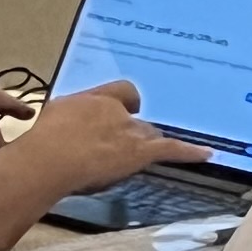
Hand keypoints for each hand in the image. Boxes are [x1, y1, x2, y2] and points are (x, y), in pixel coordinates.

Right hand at [15, 81, 175, 190]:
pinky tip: (208, 154)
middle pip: (136, 119)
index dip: (124, 104)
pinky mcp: (141, 152)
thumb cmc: (43, 141)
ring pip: (148, 135)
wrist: (51, 158)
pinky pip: (172, 149)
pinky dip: (191, 152)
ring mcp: (130, 131)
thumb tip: (69, 122)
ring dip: (143, 144)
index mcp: (95, 99)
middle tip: (113, 146)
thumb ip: (68, 116)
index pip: (122, 92)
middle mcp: (117, 110)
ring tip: (131, 158)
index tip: (121, 111)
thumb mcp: (52, 118)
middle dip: (130, 130)